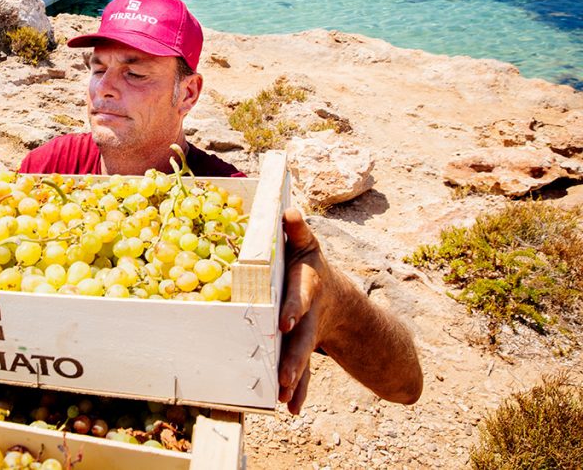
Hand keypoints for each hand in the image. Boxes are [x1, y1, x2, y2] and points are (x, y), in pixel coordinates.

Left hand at [277, 208, 343, 414]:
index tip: (284, 321)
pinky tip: (289, 408)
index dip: (293, 308)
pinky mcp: (303, 349)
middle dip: (295, 357)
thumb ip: (297, 230)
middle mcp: (310, 315)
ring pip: (302, 359)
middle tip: (284, 376)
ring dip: (295, 379)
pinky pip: (302, 372)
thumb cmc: (309, 265)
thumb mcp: (307, 245)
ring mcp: (309, 336)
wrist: (336, 298)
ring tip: (284, 396)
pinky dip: (298, 390)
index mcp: (308, 287)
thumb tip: (288, 211)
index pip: (300, 297)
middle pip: (303, 338)